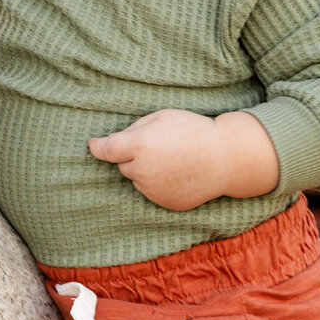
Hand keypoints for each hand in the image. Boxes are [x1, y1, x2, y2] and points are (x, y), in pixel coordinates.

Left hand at [89, 109, 279, 210]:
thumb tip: (115, 142)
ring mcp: (154, 191)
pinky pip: (152, 193)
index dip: (98, 146)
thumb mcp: (162, 117)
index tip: (94, 145)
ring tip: (172, 160)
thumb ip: (135, 128)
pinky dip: (159, 185)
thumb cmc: (192, 130)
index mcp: (139, 146)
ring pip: (137, 180)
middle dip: (133, 156)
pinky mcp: (165, 203)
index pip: (106, 150)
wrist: (225, 158)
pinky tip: (178, 174)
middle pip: (123, 165)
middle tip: (158, 146)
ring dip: (145, 171)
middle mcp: (143, 171)